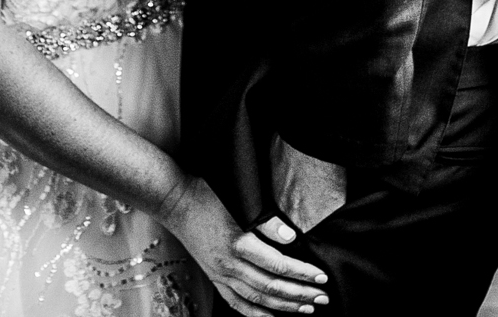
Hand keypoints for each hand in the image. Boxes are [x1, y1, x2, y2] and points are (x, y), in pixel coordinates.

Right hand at [159, 175, 329, 314]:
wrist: (174, 200)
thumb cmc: (207, 193)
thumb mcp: (239, 200)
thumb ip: (266, 221)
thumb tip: (292, 237)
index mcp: (238, 244)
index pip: (278, 265)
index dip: (302, 273)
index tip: (322, 276)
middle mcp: (228, 264)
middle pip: (271, 286)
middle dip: (300, 294)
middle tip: (323, 297)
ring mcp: (219, 273)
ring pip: (256, 298)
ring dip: (284, 306)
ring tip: (307, 308)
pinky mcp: (214, 277)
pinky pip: (236, 303)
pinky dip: (256, 314)